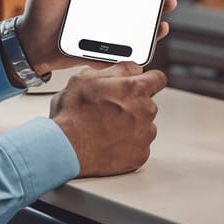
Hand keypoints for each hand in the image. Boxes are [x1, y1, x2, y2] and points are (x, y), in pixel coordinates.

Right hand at [50, 61, 166, 175]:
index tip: (140, 86)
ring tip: (106, 129)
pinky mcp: (140, 156)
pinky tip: (109, 143)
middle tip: (110, 110)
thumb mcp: (87, 77)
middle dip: (134, 105)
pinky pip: (139, 146)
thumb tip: (133, 68)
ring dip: (131, 126)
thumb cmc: (72, 114)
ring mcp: (144, 135)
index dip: (148, 81)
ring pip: (144, 126)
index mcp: (134, 89)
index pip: (158, 79)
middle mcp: (145, 111)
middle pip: (148, 103)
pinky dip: (127, 145)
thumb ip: (117, 69)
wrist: (65, 149)